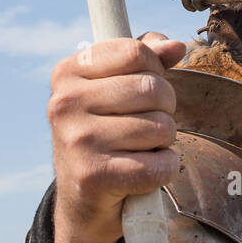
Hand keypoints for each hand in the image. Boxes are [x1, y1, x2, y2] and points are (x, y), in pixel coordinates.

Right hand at [48, 32, 185, 242]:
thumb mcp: (116, 84)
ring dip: (164, 140)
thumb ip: (147, 57)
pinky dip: (165, 169)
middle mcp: (65, 104)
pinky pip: (159, 164)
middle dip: (165, 107)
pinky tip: (146, 171)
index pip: (136, 52)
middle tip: (148, 122)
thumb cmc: (106, 129)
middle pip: (153, 88)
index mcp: (67, 72)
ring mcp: (77, 141)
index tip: (144, 87)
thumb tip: (176, 46)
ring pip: (161, 126)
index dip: (155, 69)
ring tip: (142, 147)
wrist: (82, 196)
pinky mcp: (93, 177)